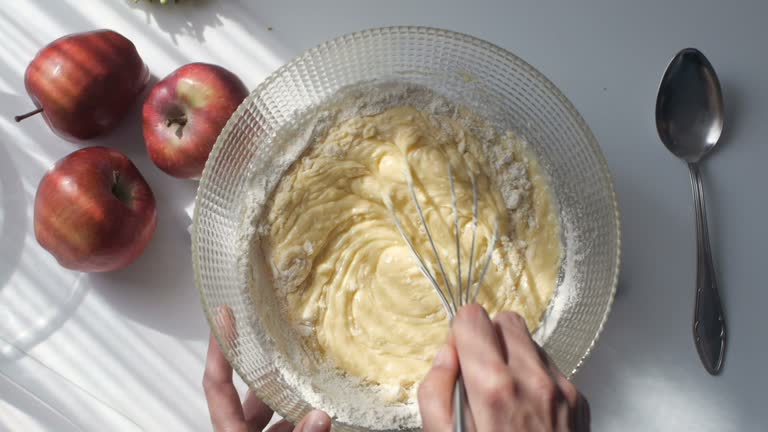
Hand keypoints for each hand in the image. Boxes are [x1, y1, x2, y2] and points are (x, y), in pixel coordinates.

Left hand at [203, 306, 330, 431]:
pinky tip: (320, 404)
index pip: (217, 383)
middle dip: (263, 361)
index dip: (219, 349)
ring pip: (270, 408)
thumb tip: (320, 416)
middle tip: (273, 327)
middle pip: (248, 391)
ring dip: (288, 389)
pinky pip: (284, 424)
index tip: (224, 316)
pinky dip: (300, 412)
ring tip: (308, 361)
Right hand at [418, 305, 589, 430]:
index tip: (459, 354)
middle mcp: (533, 380)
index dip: (460, 334)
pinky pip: (550, 366)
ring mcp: (562, 389)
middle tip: (479, 373)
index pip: (473, 319)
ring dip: (513, 356)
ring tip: (503, 394)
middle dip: (488, 339)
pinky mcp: (578, 400)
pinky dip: (534, 376)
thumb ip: (436, 390)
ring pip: (530, 342)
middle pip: (505, 321)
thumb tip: (447, 354)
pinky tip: (525, 408)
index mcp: (494, 388)